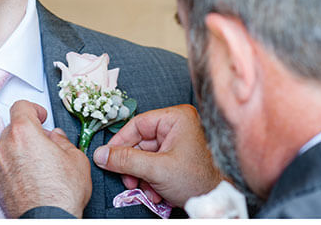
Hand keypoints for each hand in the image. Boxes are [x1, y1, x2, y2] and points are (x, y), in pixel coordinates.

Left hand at [0, 100, 91, 217]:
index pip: (21, 106)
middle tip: (44, 141)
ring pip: (7, 147)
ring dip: (20, 149)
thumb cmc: (60, 195)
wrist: (48, 220)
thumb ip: (64, 141)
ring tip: (39, 163)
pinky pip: (3, 166)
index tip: (40, 116)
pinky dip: (13, 167)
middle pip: (13, 127)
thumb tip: (57, 138)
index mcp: (24, 133)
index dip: (33, 108)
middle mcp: (6, 147)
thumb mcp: (76, 159)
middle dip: (28, 131)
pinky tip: (30, 177)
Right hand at [92, 104, 221, 207]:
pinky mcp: (178, 156)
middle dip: (133, 166)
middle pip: (140, 142)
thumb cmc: (199, 180)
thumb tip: (102, 155)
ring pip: (145, 156)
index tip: (107, 156)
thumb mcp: (157, 170)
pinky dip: (151, 179)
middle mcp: (178, 126)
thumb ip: (126, 160)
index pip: (137, 125)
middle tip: (128, 180)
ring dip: (141, 176)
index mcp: (176, 118)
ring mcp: (179, 141)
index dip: (120, 142)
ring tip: (146, 189)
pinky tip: (156, 192)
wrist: (219, 202)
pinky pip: (155, 164)